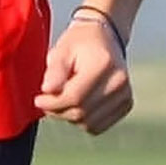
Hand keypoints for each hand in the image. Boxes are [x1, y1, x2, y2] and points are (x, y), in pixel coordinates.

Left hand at [36, 12, 134, 134]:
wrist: (105, 38)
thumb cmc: (79, 44)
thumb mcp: (61, 51)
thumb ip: (54, 71)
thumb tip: (48, 91)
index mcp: (103, 64)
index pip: (74, 97)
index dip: (52, 103)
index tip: (38, 99)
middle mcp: (118, 81)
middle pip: (81, 113)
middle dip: (58, 111)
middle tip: (47, 101)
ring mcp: (125, 94)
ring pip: (89, 123)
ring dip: (70, 117)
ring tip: (64, 101)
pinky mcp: (126, 104)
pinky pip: (99, 126)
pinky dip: (84, 121)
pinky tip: (78, 106)